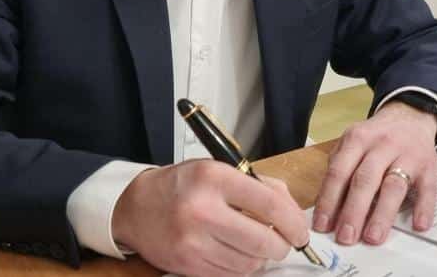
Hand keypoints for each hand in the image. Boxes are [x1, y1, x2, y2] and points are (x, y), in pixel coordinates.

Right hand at [112, 160, 307, 275]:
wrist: (136, 207)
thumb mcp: (218, 170)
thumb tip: (292, 212)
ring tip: (252, 245)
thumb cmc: (182, 186)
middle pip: (264, 241)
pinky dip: (240, 268)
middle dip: (281, 246)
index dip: (294, 222)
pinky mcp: (188, 265)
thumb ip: (258, 186)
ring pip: (250, 264)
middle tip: (281, 242)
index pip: (270, 204)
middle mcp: (203, 210)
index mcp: (214, 178)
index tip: (300, 231)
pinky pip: (231, 276)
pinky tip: (233, 254)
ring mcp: (193, 241)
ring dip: (259, 258)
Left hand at [312, 101, 436, 245]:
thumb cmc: (376, 137)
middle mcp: (382, 145)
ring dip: (383, 214)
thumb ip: (340, 168)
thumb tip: (327, 207)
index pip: (340, 172)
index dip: (329, 200)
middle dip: (353, 211)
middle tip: (346, 237)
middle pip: (365, 180)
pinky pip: (428, 189)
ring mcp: (408, 155)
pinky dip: (424, 208)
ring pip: (394, 186)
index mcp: (357, 139)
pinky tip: (418, 226)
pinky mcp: (429, 166)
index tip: (322, 225)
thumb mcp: (353, 142)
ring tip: (372, 238)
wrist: (411, 116)